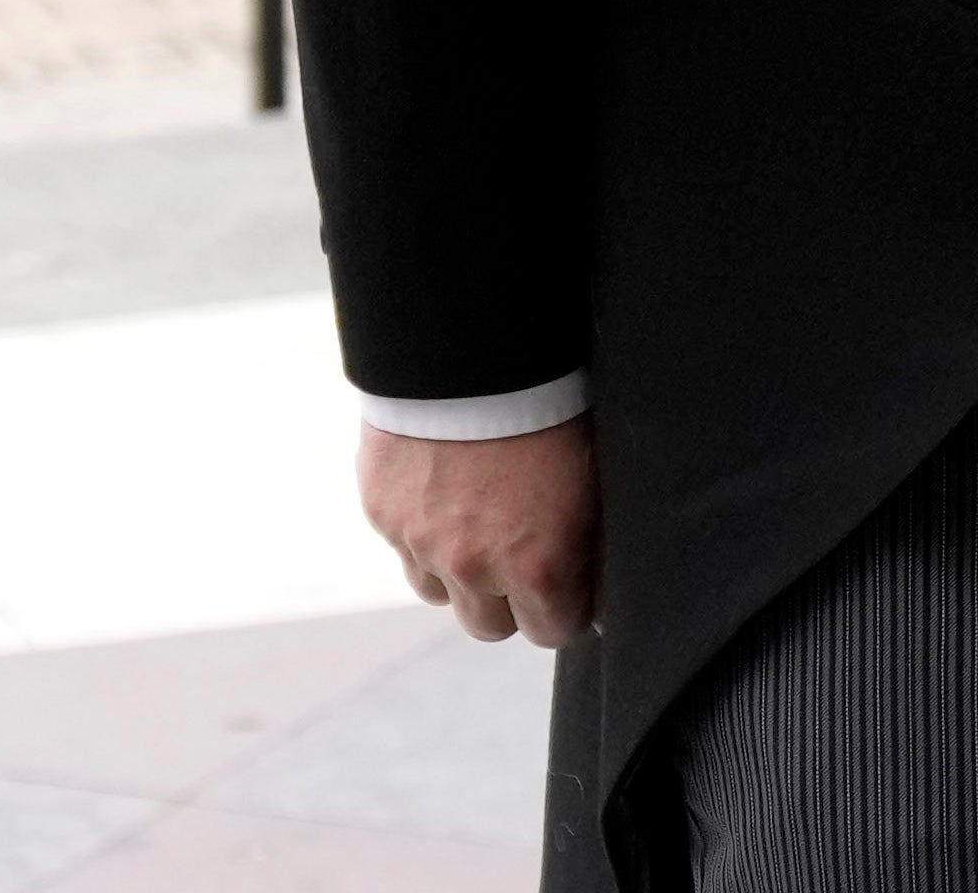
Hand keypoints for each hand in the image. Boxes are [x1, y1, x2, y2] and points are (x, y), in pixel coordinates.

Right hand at [362, 415, 599, 645]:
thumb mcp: (593, 475)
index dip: (567, 609)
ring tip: (483, 523)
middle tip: (526, 558)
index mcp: (537, 563)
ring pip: (441, 593)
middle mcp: (472, 566)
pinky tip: (446, 491)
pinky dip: (423, 534)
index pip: (553, 630)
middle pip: (491, 626)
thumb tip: (595, 585)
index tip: (574, 588)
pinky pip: (405, 547)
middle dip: (512, 601)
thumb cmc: (554, 402)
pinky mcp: (382, 513)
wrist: (474, 348)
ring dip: (461, 574)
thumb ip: (587, 539)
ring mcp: (419, 543)